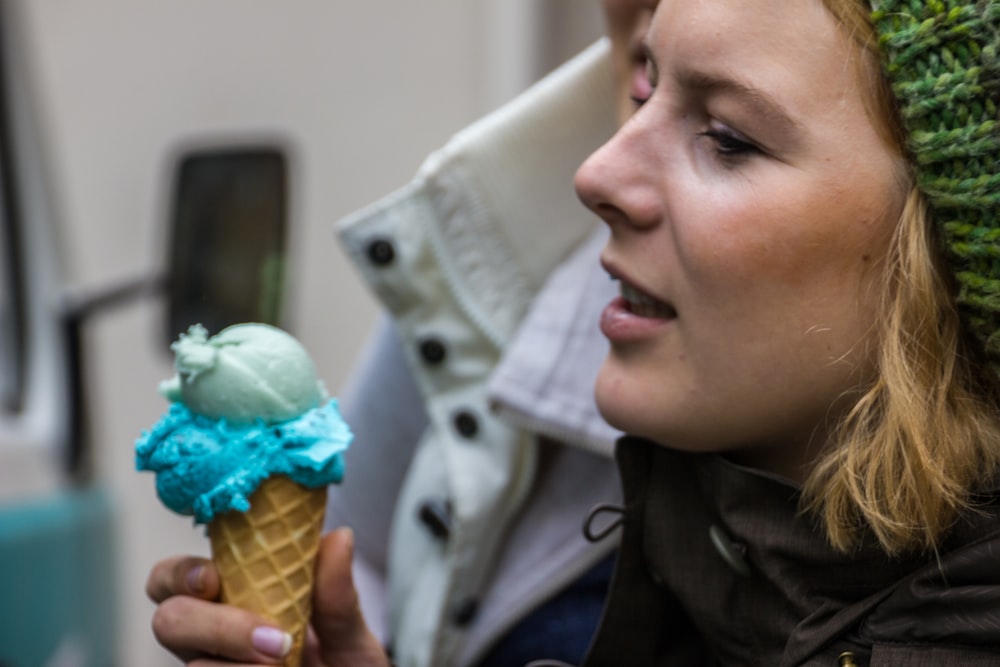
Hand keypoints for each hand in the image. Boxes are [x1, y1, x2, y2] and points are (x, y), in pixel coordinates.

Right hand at [146, 527, 389, 666]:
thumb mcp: (351, 636)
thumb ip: (338, 595)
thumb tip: (340, 537)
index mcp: (232, 600)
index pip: (176, 576)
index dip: (182, 573)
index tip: (214, 578)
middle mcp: (211, 640)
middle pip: (169, 619)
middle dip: (215, 626)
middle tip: (273, 641)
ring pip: (193, 666)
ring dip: (236, 665)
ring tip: (285, 665)